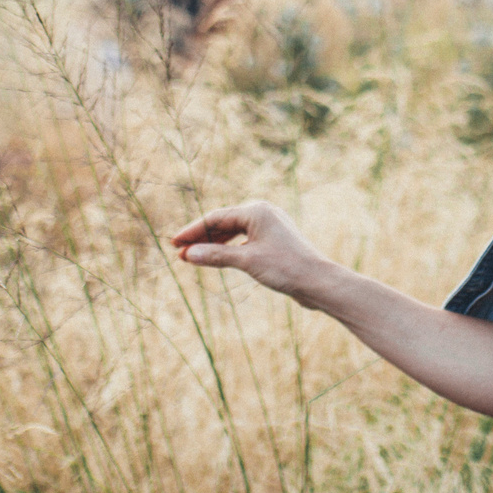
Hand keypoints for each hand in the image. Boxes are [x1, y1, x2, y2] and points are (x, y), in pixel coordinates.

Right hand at [171, 201, 332, 303]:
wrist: (318, 281)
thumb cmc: (286, 267)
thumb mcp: (247, 261)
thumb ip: (216, 256)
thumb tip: (190, 255)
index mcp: (256, 211)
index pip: (216, 218)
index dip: (193, 231)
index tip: (174, 244)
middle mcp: (263, 214)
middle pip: (223, 223)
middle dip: (201, 238)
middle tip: (180, 252)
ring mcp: (269, 227)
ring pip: (233, 232)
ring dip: (213, 244)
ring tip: (194, 257)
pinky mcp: (274, 240)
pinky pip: (244, 240)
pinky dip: (228, 248)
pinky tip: (218, 257)